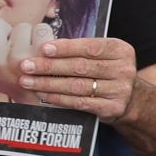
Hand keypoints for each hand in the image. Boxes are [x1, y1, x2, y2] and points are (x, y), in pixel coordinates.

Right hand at [0, 11, 35, 100]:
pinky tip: (42, 50)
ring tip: (28, 52)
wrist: (35, 97)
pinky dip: (44, 36)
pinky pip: (41, 28)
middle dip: (6, 32)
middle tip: (12, 51)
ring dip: (28, 35)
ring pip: (21, 26)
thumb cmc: (7, 77)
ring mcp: (17, 59)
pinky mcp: (39, 56)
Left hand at [17, 35, 139, 120]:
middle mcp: (123, 69)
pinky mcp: (112, 108)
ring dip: (48, 84)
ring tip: (27, 81)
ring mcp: (119, 90)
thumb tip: (45, 49)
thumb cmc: (106, 71)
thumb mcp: (102, 55)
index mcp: (120, 50)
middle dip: (49, 66)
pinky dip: (58, 98)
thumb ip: (81, 50)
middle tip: (26, 66)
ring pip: (77, 86)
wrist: (129, 99)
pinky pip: (80, 102)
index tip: (43, 49)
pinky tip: (43, 94)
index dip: (65, 48)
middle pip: (80, 67)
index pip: (90, 47)